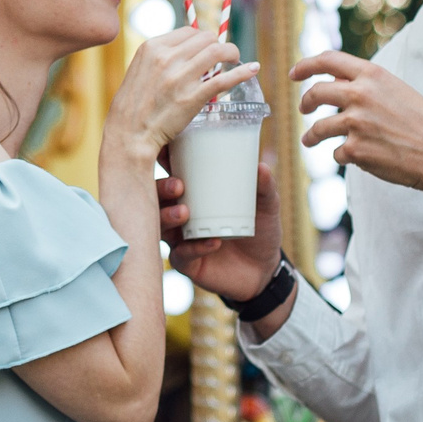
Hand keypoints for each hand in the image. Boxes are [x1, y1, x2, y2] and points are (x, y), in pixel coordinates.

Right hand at [105, 27, 252, 162]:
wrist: (129, 134)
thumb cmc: (134, 105)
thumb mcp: (140, 70)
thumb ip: (160, 58)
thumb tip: (188, 52)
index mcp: (152, 48)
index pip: (188, 31)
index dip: (203, 38)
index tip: (208, 48)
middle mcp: (166, 58)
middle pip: (206, 38)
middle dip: (219, 44)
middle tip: (224, 55)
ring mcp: (180, 77)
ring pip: (217, 51)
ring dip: (232, 52)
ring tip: (236, 59)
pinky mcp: (192, 97)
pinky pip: (224, 79)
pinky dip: (242, 72)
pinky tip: (253, 69)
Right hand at [162, 155, 283, 305]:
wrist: (264, 271)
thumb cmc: (260, 231)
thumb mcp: (265, 206)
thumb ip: (264, 188)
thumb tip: (261, 167)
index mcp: (194, 195)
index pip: (172, 174)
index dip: (163, 162)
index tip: (164, 151)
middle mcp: (180, 215)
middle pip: (156, 199)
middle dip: (161, 190)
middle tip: (178, 186)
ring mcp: (180, 240)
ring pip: (161, 227)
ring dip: (168, 217)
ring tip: (185, 213)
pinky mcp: (187, 263)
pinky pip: (183, 255)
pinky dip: (195, 248)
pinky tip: (212, 242)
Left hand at [290, 51, 422, 205]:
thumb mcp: (397, 90)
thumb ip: (368, 85)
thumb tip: (337, 82)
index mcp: (373, 75)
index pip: (328, 60)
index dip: (306, 65)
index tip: (294, 74)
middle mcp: (360, 95)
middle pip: (315, 93)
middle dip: (305, 102)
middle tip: (303, 110)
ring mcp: (355, 123)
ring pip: (318, 128)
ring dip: (311, 136)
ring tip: (309, 141)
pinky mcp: (355, 150)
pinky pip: (336, 153)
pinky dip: (343, 156)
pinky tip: (355, 157)